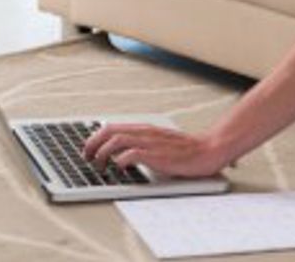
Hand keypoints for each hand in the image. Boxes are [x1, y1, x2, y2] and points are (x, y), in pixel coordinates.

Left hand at [82, 123, 226, 177]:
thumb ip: (143, 143)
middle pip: (110, 131)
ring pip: (117, 140)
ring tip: (98, 165)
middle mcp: (145, 132)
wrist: (208, 150)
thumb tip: (122, 152)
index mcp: (145, 129)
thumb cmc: (186, 150)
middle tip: (87, 157)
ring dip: (102, 153)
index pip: (113, 126)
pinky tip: (119, 168)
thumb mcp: (160, 143)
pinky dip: (120, 160)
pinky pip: (132, 154)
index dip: (95, 137)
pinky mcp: (157, 155)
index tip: (88, 149)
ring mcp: (151, 143)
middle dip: (92, 144)